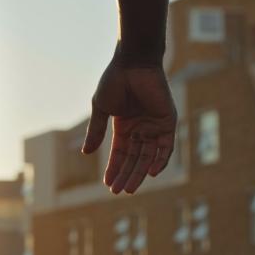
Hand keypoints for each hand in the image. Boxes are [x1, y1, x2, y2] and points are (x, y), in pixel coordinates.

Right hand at [81, 55, 176, 194]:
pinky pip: (166, 146)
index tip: (108, 184)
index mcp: (124, 126)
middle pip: (134, 158)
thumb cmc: (115, 81)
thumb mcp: (101, 109)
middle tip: (119, 191)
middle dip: (126, 175)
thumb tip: (86, 153)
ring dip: (140, 172)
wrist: (133, 63)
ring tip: (130, 188)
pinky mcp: (168, 121)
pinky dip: (160, 160)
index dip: (113, 169)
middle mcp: (141, 128)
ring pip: (149, 156)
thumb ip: (96, 131)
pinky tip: (150, 173)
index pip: (120, 154)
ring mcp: (155, 126)